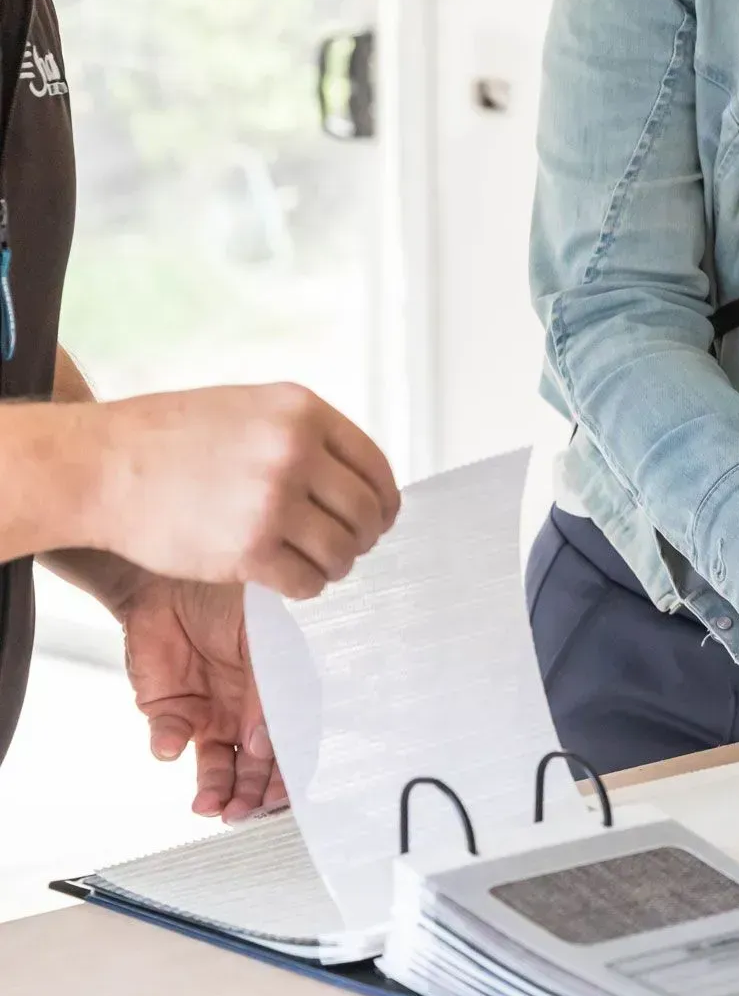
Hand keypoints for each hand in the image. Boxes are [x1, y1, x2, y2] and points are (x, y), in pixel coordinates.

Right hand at [90, 383, 400, 599]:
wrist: (98, 466)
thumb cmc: (166, 440)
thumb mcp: (247, 409)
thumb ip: (302, 436)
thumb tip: (357, 481)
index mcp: (300, 412)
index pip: (376, 467)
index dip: (383, 501)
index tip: (378, 519)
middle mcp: (294, 451)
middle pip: (367, 513)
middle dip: (361, 537)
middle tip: (342, 547)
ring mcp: (273, 500)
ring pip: (342, 552)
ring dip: (333, 565)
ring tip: (309, 561)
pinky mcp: (250, 549)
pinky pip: (308, 582)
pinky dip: (305, 586)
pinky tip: (284, 576)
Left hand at [117, 576, 283, 822]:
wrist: (171, 579)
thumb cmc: (231, 600)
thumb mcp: (263, 641)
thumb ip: (266, 694)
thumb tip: (262, 747)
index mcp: (281, 696)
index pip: (291, 746)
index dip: (287, 777)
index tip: (278, 798)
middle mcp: (248, 713)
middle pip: (254, 768)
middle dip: (250, 795)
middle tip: (241, 812)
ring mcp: (211, 715)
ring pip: (217, 767)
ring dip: (215, 789)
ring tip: (209, 806)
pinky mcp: (170, 711)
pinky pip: (171, 739)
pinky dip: (169, 745)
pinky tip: (171, 745)